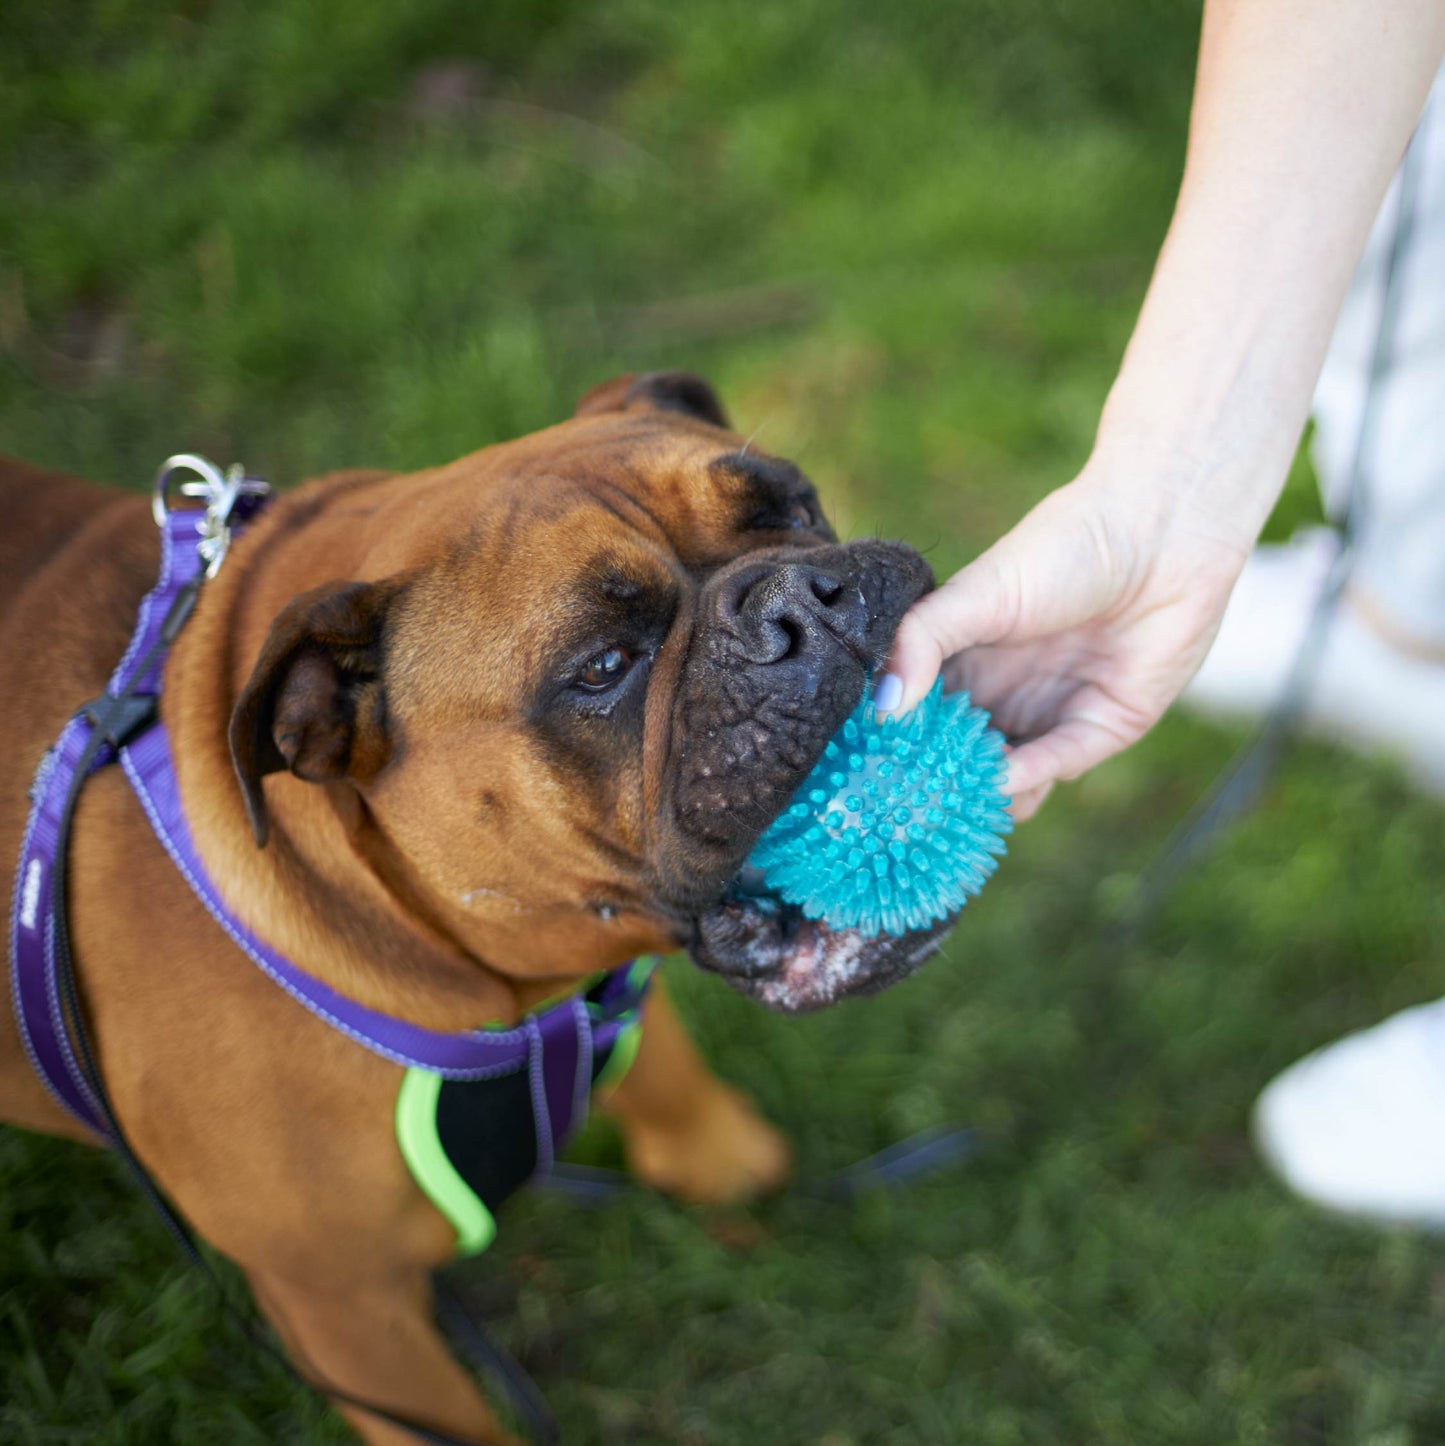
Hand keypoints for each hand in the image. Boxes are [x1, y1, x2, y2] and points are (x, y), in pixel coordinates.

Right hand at [877, 464, 1253, 819]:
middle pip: (958, 758)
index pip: (917, 718)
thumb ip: (919, 644)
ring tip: (950, 804)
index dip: (891, 746)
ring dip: (981, 793)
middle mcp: (1005, 695)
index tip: (859, 771)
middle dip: (933, 785)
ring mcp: (1052, 714)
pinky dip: (1027, 776)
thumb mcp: (976, 594)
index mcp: (965, 662)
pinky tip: (1001, 780)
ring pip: (1007, 775)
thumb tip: (880, 709)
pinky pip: (1058, 763)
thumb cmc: (1062, 548)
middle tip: (898, 807)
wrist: (1162, 533)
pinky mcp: (1104, 727)